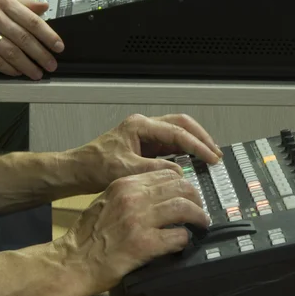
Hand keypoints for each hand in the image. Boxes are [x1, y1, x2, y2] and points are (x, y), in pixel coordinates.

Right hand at [0, 0, 64, 79]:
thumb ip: (25, 4)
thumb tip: (45, 7)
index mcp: (5, 2)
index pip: (32, 22)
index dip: (48, 36)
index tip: (59, 47)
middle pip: (24, 39)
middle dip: (41, 54)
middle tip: (52, 65)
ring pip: (11, 52)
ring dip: (27, 65)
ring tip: (38, 74)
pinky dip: (9, 68)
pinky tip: (19, 72)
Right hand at [58, 170, 209, 292]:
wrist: (71, 261)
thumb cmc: (87, 235)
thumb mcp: (107, 200)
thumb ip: (132, 193)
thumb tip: (161, 194)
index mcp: (125, 184)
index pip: (167, 174)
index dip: (184, 183)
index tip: (189, 193)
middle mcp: (134, 197)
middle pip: (180, 187)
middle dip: (196, 198)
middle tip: (200, 209)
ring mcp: (139, 220)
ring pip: (184, 208)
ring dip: (198, 216)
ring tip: (201, 223)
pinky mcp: (144, 244)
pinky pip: (178, 236)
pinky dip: (185, 239)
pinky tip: (183, 242)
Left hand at [72, 113, 222, 192]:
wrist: (78, 171)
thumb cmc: (94, 167)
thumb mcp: (125, 170)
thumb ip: (154, 169)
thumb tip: (179, 171)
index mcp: (140, 126)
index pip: (177, 132)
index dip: (197, 145)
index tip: (211, 157)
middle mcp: (145, 126)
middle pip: (182, 124)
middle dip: (201, 138)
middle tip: (216, 154)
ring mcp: (146, 134)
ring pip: (179, 131)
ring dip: (195, 142)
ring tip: (210, 155)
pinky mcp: (146, 145)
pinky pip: (172, 143)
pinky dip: (186, 149)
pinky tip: (194, 160)